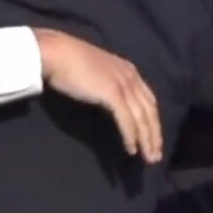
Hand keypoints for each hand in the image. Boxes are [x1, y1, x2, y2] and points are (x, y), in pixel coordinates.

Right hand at [33, 28, 162, 162]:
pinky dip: (130, 136)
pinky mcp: (112, 95)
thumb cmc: (69, 60)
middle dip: (154, 134)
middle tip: (156, 156)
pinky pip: (126, 120)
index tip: (153, 137)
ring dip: (146, 140)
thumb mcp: (96, 71)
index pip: (148, 99)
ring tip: (148, 158)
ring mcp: (122, 85)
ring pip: (141, 118)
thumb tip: (108, 98)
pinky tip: (131, 150)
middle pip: (150, 111)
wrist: (56, 53)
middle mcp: (130, 77)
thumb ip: (106, 82)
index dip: (153, 120)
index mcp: (128, 70)